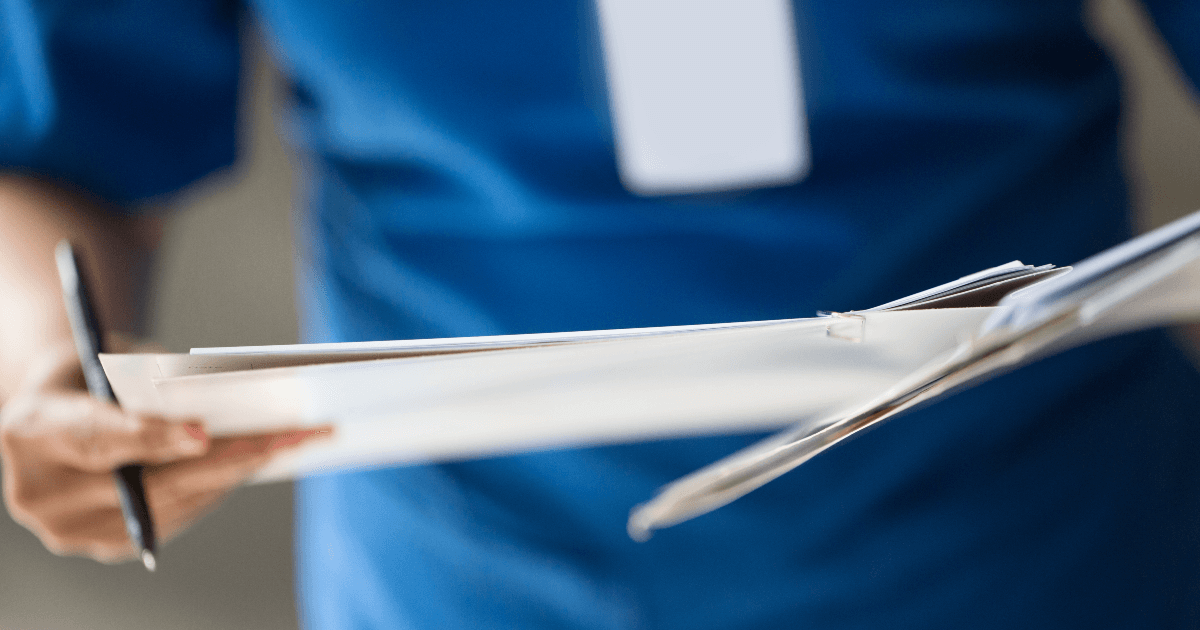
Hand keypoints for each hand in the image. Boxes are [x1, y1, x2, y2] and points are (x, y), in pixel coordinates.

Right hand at [0, 342, 326, 562]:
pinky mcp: (107, 544)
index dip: (151, 438)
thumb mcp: (102, 356)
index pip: (96, 438)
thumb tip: (216, 395)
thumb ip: (146, 376)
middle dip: (227, 457)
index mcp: (30, 433)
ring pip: (173, 502)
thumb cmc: (82, 375)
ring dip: (239, 473)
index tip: (202, 434)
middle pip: (150, 481)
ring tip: (296, 442)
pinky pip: (175, 516)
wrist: (48, 419)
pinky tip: (263, 460)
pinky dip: (220, 486)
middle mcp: (43, 494)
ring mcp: (73, 528)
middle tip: (289, 435)